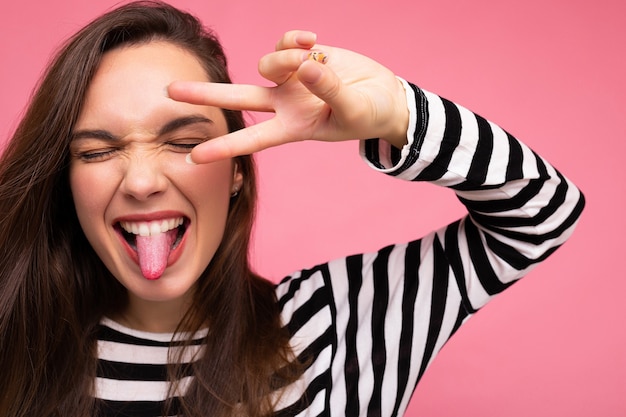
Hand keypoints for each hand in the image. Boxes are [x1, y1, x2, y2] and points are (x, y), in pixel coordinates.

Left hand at [167, 30, 408, 162]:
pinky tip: (313, 41)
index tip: (194, 157)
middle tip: (170, 91)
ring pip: (268, 63)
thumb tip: (304, 67)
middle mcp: (285, 103)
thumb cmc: (370, 114)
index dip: (225, 147)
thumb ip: (329, 91)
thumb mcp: (352, 111)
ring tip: (311, 57)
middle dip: (205, 94)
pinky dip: (295, 38)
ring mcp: (291, 79)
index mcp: (293, 127)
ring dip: (284, 57)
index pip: (253, 139)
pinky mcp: (302, 55)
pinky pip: (286, 42)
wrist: (384, 96)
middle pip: (238, 98)